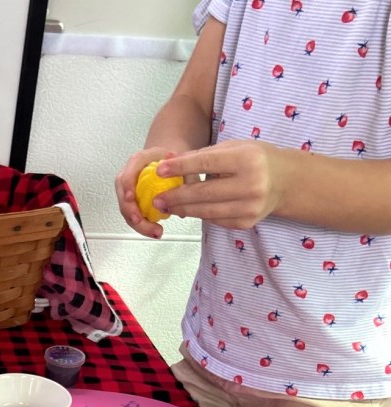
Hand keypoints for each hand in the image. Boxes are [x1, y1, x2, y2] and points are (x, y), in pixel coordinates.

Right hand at [115, 147, 177, 238]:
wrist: (167, 162)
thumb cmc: (171, 160)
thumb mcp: (181, 161)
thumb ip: (184, 173)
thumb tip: (186, 191)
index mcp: (138, 162)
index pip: (128, 172)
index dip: (127, 185)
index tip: (130, 197)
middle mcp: (130, 176)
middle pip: (123, 196)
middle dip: (130, 212)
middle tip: (141, 221)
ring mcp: (130, 191)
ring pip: (127, 210)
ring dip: (139, 224)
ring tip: (156, 231)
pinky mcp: (134, 203)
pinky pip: (134, 216)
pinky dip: (144, 225)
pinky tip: (155, 230)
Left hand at [151, 140, 288, 228]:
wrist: (285, 181)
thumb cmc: (255, 160)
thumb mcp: (234, 148)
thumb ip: (203, 155)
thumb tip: (169, 160)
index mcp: (247, 159)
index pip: (207, 163)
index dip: (181, 168)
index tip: (160, 170)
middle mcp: (251, 184)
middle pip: (204, 193)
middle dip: (176, 196)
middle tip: (157, 198)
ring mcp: (249, 206)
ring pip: (207, 210)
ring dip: (183, 210)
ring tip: (166, 206)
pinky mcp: (246, 222)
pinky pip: (215, 219)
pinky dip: (199, 214)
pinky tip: (187, 211)